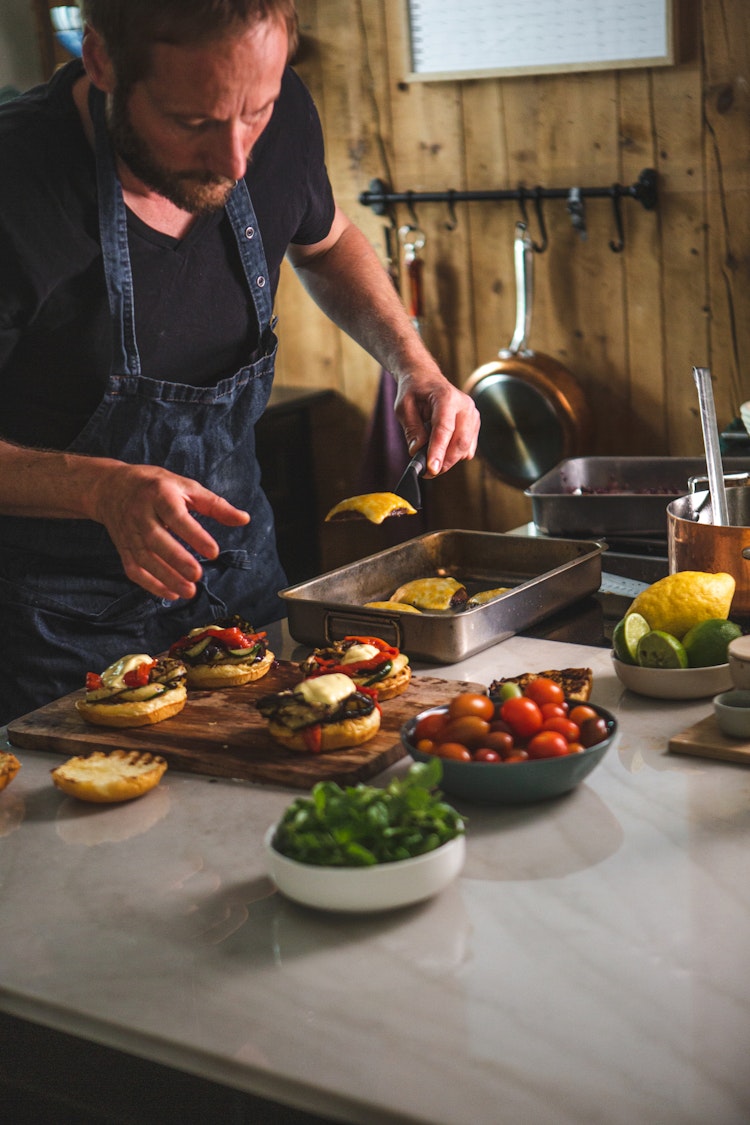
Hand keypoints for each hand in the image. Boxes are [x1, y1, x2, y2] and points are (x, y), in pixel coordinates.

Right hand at [89, 463, 249, 600]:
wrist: (110, 487)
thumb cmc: (157, 486)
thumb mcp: (187, 487)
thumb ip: (216, 505)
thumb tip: (244, 519)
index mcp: (159, 494)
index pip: (176, 516)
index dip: (194, 535)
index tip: (214, 552)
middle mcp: (140, 514)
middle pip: (156, 540)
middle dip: (176, 560)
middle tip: (198, 576)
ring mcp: (129, 532)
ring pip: (144, 559)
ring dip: (166, 577)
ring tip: (189, 591)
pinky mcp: (123, 547)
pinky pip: (134, 569)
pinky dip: (151, 584)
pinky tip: (171, 593)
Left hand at [394, 371, 479, 476]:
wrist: (426, 378)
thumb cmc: (414, 391)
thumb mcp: (403, 407)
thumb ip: (412, 429)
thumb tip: (417, 450)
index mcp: (446, 397)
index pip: (444, 429)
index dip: (438, 451)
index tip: (431, 469)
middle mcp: (464, 405)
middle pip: (460, 441)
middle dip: (444, 462)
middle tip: (428, 473)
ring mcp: (473, 414)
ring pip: (466, 447)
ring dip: (449, 460)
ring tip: (431, 462)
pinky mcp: (474, 423)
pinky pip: (468, 447)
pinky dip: (455, 455)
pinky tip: (442, 452)